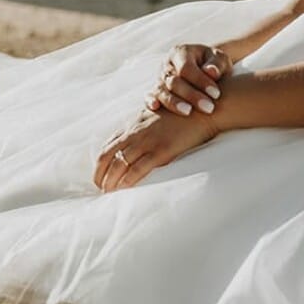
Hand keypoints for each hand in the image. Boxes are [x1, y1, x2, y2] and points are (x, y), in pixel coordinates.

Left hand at [94, 105, 218, 191]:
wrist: (204, 109)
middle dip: (99, 174)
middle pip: (107, 155)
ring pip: (119, 163)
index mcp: (134, 126)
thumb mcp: (157, 117)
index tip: (99, 177)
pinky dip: (127, 180)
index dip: (100, 164)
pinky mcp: (162, 150)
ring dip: (110, 181)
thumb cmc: (183, 114)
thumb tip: (136, 145)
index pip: (108, 146)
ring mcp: (148, 141)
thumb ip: (143, 130)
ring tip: (108, 194)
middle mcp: (136, 132)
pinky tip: (123, 189)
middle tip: (99, 189)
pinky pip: (139, 168)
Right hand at [146, 43, 230, 116]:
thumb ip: (217, 64)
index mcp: (180, 52)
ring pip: (161, 90)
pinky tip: (155, 108)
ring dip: (174, 103)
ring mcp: (159, 79)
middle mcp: (167, 65)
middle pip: (174, 81)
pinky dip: (150, 101)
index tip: (216, 94)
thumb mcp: (219, 59)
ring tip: (188, 112)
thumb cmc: (213, 65)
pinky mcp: (155, 91)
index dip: (200, 81)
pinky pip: (149, 96)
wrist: (203, 70)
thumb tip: (211, 72)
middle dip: (191, 95)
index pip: (186, 68)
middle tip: (209, 108)